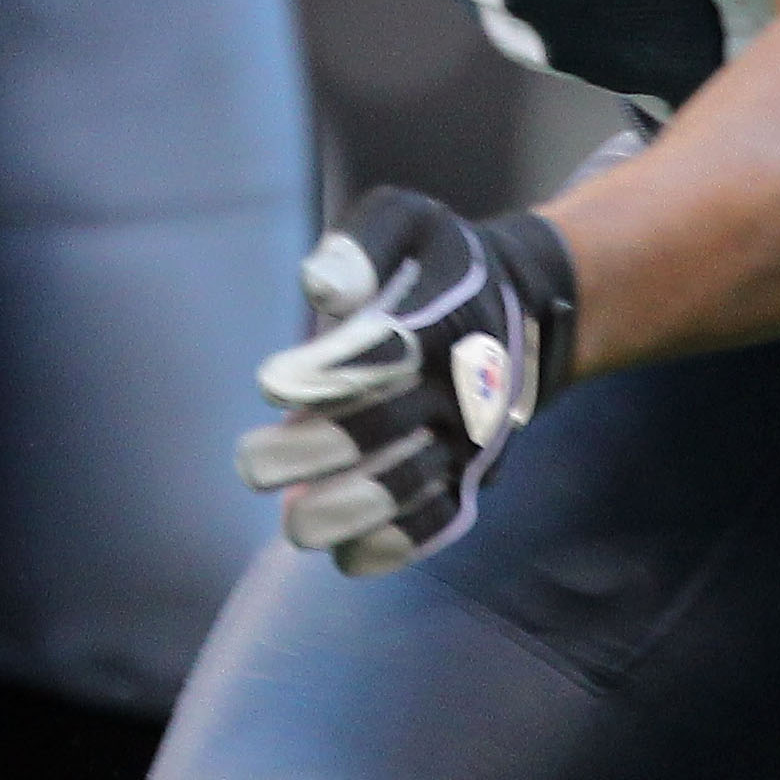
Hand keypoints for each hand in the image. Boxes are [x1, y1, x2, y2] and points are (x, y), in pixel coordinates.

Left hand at [234, 187, 580, 576]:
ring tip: (293, 525)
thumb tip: (321, 288)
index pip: (386, 351)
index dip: (328, 372)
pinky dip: (403, 544)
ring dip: (352, 510)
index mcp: (444, 317)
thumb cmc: (441, 261)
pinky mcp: (476, 473)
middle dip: (316, 451)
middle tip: (251, 467)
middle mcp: (462, 383)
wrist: (528, 304)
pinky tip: (348, 558)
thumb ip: (363, 246)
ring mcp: (471, 435)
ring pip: (415, 484)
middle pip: (388, 426)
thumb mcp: (409, 222)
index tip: (269, 386)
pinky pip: (446, 518)